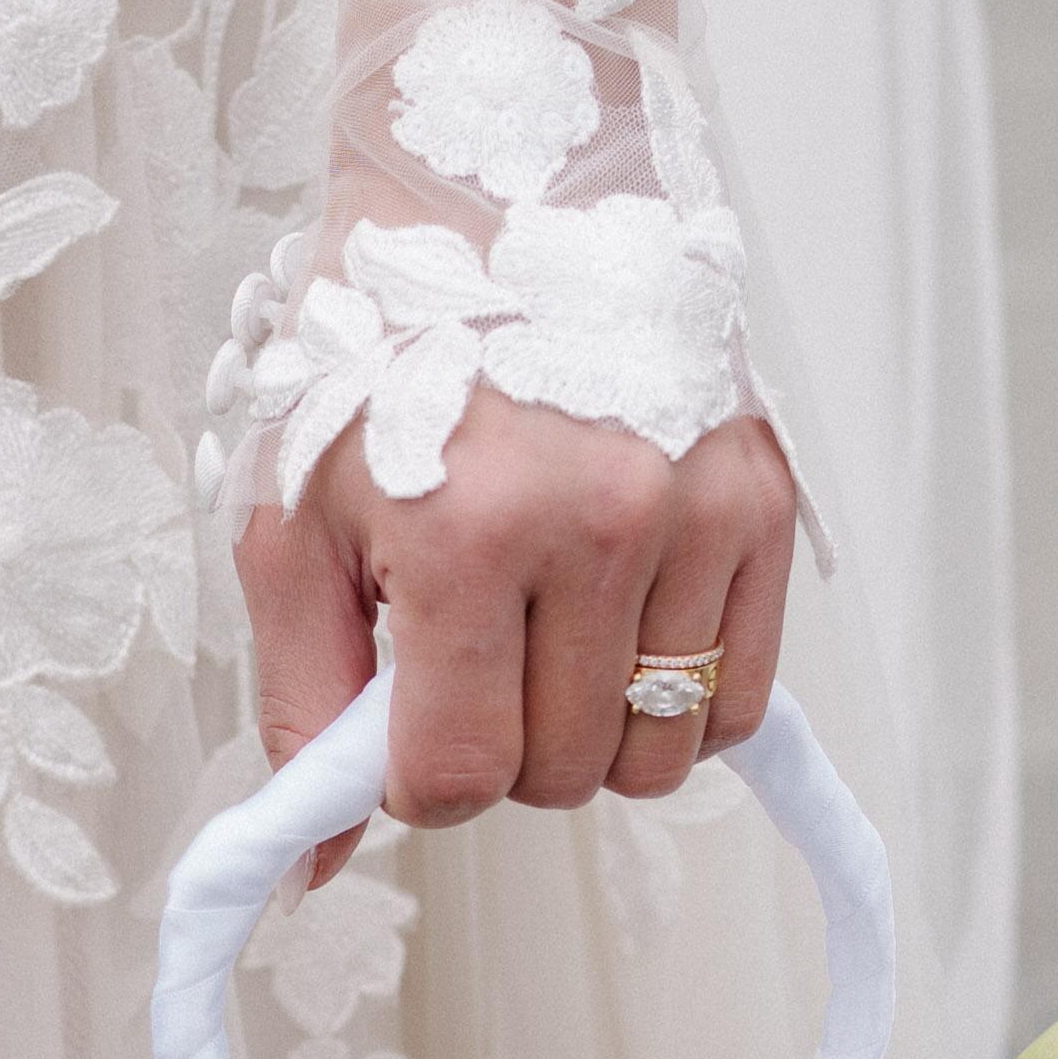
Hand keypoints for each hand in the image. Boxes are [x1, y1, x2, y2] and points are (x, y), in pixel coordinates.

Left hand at [239, 390, 797, 874]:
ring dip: (592, 732)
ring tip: (544, 639)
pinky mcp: (763, 499)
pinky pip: (743, 697)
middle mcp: (599, 524)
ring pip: (661, 752)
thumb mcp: (294, 519)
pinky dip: (678, 701)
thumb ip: (304, 700)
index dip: (413, 778)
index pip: (458, 773)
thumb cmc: (380, 356)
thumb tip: (314, 865)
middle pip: (561, 774)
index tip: (398, 718)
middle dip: (501, 748)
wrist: (495, 194)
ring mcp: (697, 511)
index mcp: (466, 531)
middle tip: (467, 658)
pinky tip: (618, 632)